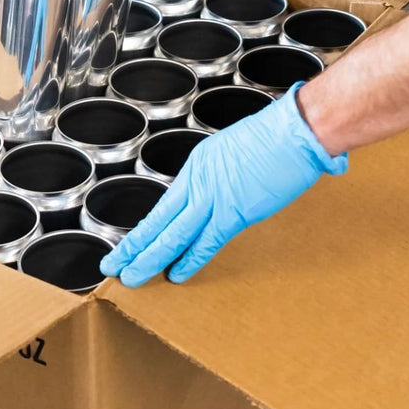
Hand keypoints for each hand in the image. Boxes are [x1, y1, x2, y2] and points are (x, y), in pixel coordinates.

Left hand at [100, 83, 347, 286]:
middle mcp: (198, 182)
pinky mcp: (234, 213)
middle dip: (133, 248)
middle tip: (113, 267)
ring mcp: (213, 198)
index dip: (144, 230)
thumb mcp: (232, 151)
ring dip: (150, 258)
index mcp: (197, 167)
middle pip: (157, 222)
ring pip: (173, 235)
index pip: (162, 207)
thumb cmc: (274, 137)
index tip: (129, 246)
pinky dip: (190, 260)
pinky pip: (206, 242)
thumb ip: (218, 177)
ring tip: (132, 276)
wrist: (295, 131)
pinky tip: (176, 274)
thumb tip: (215, 195)